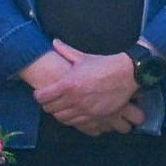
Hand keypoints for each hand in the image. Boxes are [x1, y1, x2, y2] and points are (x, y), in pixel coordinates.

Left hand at [24, 42, 140, 136]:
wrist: (126, 74)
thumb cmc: (103, 65)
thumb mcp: (83, 57)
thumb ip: (65, 51)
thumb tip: (54, 42)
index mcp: (68, 84)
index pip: (43, 97)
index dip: (38, 95)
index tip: (40, 93)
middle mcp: (74, 99)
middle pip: (50, 109)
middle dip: (47, 105)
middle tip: (49, 100)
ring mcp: (84, 110)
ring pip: (62, 118)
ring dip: (59, 113)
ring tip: (60, 107)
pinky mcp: (94, 117)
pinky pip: (76, 123)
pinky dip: (71, 119)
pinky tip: (73, 112)